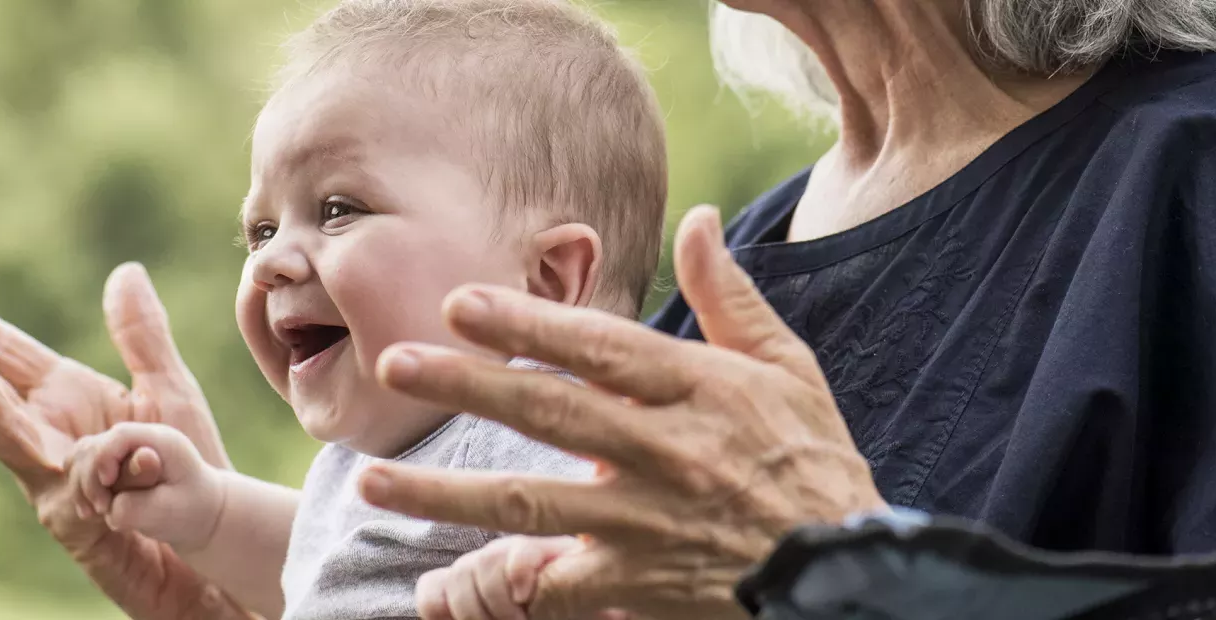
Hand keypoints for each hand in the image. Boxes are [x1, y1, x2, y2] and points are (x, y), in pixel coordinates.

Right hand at [0, 263, 250, 619]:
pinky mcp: (79, 523)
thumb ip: (143, 337)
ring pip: (5, 438)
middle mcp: (43, 435)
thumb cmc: (186, 470)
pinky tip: (97, 452)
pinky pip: (79, 488)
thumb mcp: (169, 392)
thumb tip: (125, 271)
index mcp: (61, 396)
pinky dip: (91, 469)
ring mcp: (52, 481)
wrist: (212, 542)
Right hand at [67, 422, 225, 549]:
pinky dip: (80, 488)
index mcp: (161, 441)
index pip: (120, 436)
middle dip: (89, 478)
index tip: (106, 484)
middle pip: (95, 445)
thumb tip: (112, 506)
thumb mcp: (172, 510)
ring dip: (80, 485)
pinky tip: (89, 512)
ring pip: (82, 456)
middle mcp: (138, 440)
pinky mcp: (112, 464)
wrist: (201, 512)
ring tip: (93, 513)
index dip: (104, 458)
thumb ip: (140, 507)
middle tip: (101, 509)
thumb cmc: (192, 510)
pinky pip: (81, 468)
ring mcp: (123, 450)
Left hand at [357, 206, 886, 618]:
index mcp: (697, 390)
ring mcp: (644, 525)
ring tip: (372, 478)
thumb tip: (699, 219)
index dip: (529, 324)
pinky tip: (433, 585)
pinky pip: (552, 587)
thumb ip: (728, 297)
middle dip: (468, 386)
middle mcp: (665, 453)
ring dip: (444, 493)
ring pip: (530, 503)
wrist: (843, 572)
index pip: (600, 349)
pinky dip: (494, 584)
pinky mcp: (635, 585)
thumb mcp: (786, 370)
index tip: (461, 302)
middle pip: (551, 414)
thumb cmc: (812, 463)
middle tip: (394, 363)